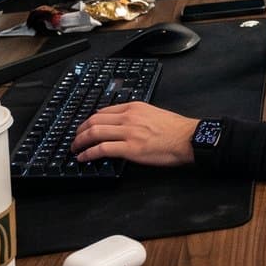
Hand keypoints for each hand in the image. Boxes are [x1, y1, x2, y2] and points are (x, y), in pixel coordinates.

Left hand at [71, 102, 196, 167]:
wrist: (189, 138)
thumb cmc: (176, 129)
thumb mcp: (154, 113)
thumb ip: (137, 116)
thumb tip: (123, 125)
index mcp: (134, 107)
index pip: (103, 111)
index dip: (90, 121)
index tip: (85, 127)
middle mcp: (129, 117)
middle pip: (94, 121)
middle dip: (80, 130)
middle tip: (75, 139)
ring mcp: (129, 132)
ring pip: (94, 133)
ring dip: (80, 142)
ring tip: (75, 149)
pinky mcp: (130, 148)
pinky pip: (102, 149)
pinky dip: (88, 153)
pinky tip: (84, 157)